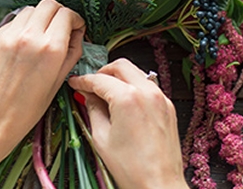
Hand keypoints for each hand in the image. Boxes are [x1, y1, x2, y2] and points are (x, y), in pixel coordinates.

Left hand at [0, 0, 84, 187]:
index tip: (75, 27)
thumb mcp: (60, 80)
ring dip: (40, 17)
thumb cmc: (29, 107)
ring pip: (31, 9)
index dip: (75, 19)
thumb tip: (77, 33)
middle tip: (61, 26)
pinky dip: (24, 26)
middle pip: (50, 4)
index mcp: (51, 48)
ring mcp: (10, 35)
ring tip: (41, 35)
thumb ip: (72, 51)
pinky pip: (15, 21)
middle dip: (59, 12)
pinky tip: (24, 43)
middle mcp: (30, 36)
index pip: (67, 14)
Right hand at [69, 58, 187, 188]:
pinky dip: (133, 87)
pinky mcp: (167, 106)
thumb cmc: (132, 168)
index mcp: (128, 98)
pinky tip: (124, 102)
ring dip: (119, 78)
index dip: (83, 80)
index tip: (75, 83)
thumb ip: (93, 110)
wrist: (160, 185)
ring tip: (107, 94)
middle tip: (91, 85)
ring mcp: (160, 98)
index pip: (99, 80)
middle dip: (103, 72)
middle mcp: (147, 92)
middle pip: (120, 66)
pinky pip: (147, 86)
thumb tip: (88, 96)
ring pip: (136, 72)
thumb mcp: (102, 138)